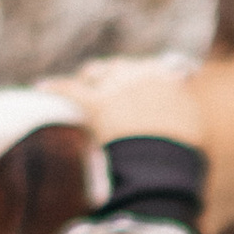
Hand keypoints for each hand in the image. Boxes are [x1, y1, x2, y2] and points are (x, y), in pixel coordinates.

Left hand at [44, 54, 199, 143]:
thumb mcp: (192, 129)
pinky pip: (68, 89)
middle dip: (115, 74)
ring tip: (84, 78)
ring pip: (97, 72)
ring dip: (91, 76)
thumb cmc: (181, 153)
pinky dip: (54, 87)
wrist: (160, 166)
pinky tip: (41, 87)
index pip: (154, 70)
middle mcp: (141, 76)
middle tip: (109, 82)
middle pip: (123, 68)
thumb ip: (183, 111)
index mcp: (167, 80)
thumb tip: (177, 103)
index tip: (145, 85)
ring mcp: (116, 86)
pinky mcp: (94, 102)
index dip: (147, 78)